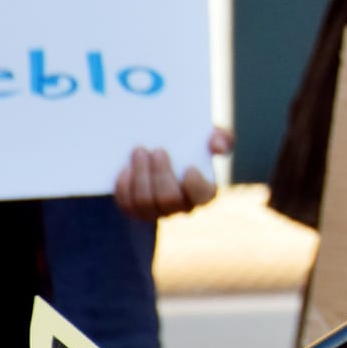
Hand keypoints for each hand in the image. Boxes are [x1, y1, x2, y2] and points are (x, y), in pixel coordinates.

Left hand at [113, 127, 233, 220]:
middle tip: (157, 150)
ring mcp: (157, 211)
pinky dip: (124, 187)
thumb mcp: (210, 136)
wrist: (162, 148)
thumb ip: (222, 138)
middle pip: (169, 199)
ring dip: (141, 176)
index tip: (189, 167)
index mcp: (204, 191)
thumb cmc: (192, 144)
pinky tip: (125, 169)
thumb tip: (216, 146)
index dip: (196, 186)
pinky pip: (127, 205)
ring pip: (145, 203)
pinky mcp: (136, 210)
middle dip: (161, 175)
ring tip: (139, 151)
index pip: (204, 197)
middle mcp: (181, 206)